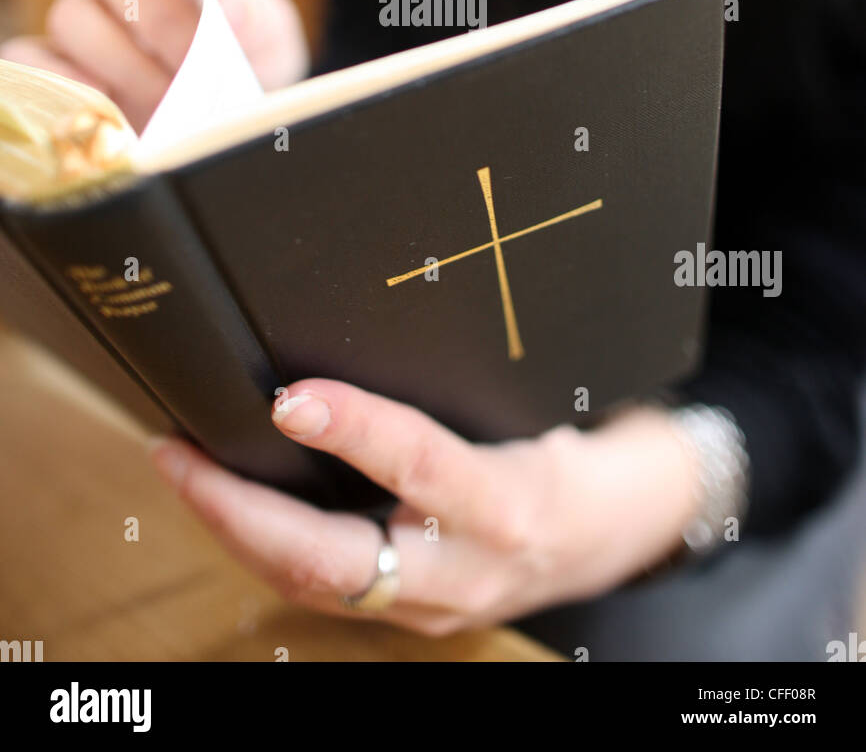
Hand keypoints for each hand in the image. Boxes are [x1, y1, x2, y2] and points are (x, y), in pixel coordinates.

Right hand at [0, 0, 308, 132]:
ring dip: (128, 64)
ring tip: (171, 101)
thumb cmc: (243, 62)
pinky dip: (66, 87)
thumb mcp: (268, 36)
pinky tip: (107, 112)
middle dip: (161, 14)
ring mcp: (82, 16)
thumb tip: (237, 14)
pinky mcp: (53, 66)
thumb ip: (257, 19)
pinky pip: (31, 62)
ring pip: (73, 14)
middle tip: (199, 61)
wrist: (225, 121)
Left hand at [148, 387, 700, 635]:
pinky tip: (231, 506)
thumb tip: (358, 327)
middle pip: (334, 562)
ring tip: (183, 469)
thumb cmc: (573, 458)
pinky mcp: (411, 613)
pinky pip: (324, 589)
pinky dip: (267, 548)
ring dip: (237, 530)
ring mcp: (434, 604)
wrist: (614, 535)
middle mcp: (466, 569)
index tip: (288, 397)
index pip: (420, 466)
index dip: (351, 430)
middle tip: (179, 455)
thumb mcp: (536, 407)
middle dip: (240, 514)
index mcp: (510, 503)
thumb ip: (454, 388)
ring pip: (313, 584)